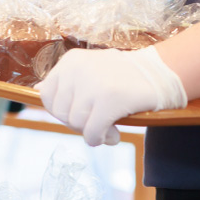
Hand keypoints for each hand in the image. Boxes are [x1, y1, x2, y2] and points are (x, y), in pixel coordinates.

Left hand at [36, 46, 187, 145]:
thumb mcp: (90, 69)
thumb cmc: (123, 77)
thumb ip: (66, 80)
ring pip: (77, 125)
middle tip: (97, 121)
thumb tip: (38, 89)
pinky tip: (113, 134)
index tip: (82, 112)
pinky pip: (92, 132)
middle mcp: (78, 69)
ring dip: (93, 132)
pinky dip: (101, 139)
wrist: (160, 73)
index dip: (62, 111)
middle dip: (78, 123)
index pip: (47, 95)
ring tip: (110, 126)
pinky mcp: (109, 100)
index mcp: (71, 61)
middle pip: (61, 113)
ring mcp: (93, 84)